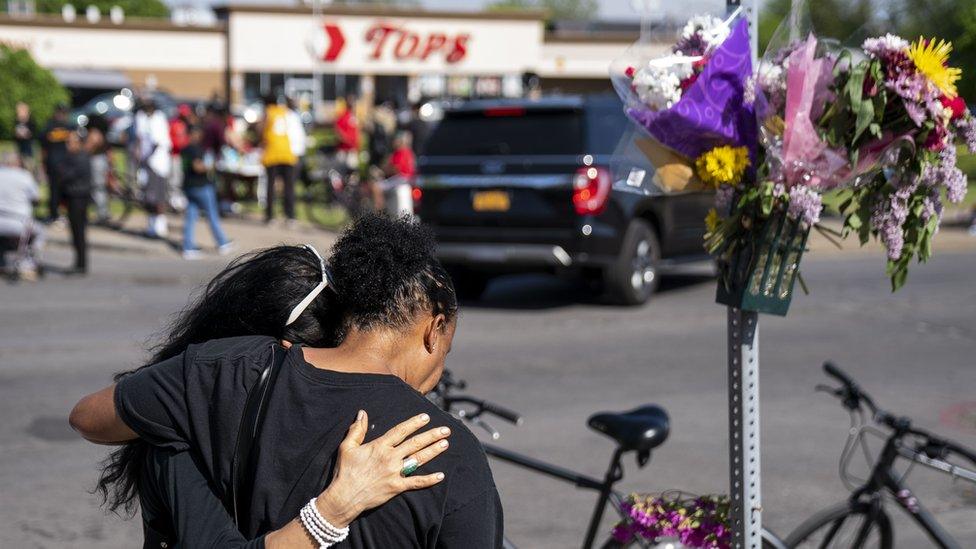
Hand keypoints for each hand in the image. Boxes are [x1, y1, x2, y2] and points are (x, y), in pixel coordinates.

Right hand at [315, 410, 449, 526]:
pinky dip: (429, 480)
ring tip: (445, 444)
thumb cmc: (344, 471)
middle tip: (445, 430)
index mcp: (379, 446)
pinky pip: (416, 482)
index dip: (414, 423)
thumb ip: (356, 429)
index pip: (401, 431)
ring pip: (418, 459)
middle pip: (415, 443)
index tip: (426, 417)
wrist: (344, 496)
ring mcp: (394, 472)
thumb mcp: (347, 447)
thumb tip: (362, 413)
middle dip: (431, 435)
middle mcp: (390, 457)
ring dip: (433, 451)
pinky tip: (441, 476)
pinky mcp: (396, 487)